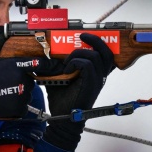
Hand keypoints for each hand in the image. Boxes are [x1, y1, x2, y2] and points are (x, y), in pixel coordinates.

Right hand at [0, 27, 62, 120]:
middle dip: (21, 80)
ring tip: (3, 92)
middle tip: (6, 82)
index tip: (58, 66)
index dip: (51, 65)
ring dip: (19, 93)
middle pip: (30, 80)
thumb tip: (2, 29)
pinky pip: (23, 107)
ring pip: (27, 94)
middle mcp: (22, 79)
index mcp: (17, 65)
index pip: (40, 64)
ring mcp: (21, 94)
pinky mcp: (18, 108)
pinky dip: (16, 106)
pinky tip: (4, 101)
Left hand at [43, 33, 114, 150]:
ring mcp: (98, 80)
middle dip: (95, 40)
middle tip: (82, 36)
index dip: (99, 42)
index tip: (85, 35)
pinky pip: (88, 65)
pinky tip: (67, 69)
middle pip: (107, 52)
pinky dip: (76, 63)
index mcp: (95, 73)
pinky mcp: (92, 84)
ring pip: (96, 55)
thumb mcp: (58, 76)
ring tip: (68, 61)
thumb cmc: (62, 98)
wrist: (63, 117)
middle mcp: (100, 75)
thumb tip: (44, 53)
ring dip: (79, 53)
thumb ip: (56, 65)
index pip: (106, 54)